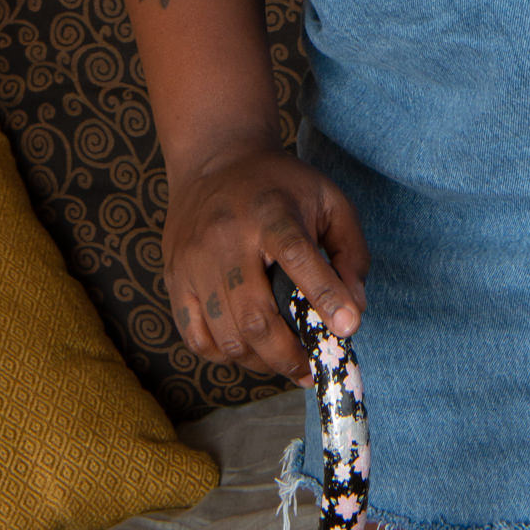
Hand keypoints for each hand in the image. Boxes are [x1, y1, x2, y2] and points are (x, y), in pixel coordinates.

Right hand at [163, 145, 368, 384]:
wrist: (215, 160)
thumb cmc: (281, 186)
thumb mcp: (328, 200)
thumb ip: (350, 252)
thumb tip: (355, 311)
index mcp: (270, 211)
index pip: (297, 257)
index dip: (325, 295)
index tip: (348, 329)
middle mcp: (227, 238)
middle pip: (255, 315)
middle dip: (289, 354)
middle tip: (311, 369)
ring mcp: (194, 261)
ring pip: (226, 336)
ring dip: (261, 362)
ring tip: (285, 362)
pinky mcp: (175, 279)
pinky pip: (196, 338)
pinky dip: (226, 356)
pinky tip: (250, 350)